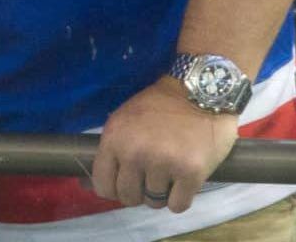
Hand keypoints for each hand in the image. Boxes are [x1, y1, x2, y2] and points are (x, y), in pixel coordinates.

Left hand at [92, 77, 237, 213]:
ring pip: (155, 202)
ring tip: (173, 170)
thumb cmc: (163, 105)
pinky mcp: (191, 173)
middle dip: (141, 191)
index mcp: (115, 139)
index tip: (129, 182)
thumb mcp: (126, 119)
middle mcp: (135, 153)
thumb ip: (113, 150)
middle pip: (129, 198)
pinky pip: (178, 206)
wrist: (203, 89)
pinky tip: (186, 180)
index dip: (115, 188)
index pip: (103, 186)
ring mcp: (163, 164)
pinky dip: (182, 198)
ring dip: (163, 192)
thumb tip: (91, 185)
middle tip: (154, 175)